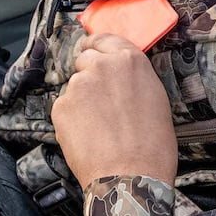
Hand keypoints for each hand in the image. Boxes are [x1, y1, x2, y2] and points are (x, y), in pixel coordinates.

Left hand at [50, 33, 177, 189]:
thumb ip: (134, 79)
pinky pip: (64, 108)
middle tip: (100, 101)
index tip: (91, 49)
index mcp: (130, 61)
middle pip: (85, 60)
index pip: (104, 39)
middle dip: (89, 75)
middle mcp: (101, 66)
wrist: (130, 175)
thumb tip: (121, 78)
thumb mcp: (155, 100)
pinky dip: (71, 120)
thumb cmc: (152, 146)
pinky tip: (87, 137)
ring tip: (98, 127)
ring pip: (74, 87)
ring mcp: (78, 85)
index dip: (96, 46)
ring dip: (82, 100)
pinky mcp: (61, 106)